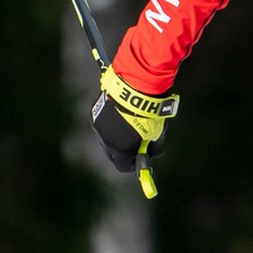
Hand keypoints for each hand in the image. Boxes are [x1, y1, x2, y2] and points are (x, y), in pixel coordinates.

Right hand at [90, 65, 178, 180]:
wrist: (136, 86)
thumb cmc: (149, 112)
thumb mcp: (157, 133)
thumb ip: (153, 148)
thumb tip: (151, 153)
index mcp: (121, 150)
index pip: (122, 166)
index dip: (131, 164)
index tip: (138, 158)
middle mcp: (106, 142)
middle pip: (113, 154)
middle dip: (123, 151)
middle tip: (133, 142)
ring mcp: (99, 128)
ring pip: (106, 138)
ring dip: (116, 136)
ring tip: (127, 124)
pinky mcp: (95, 114)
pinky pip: (103, 125)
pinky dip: (111, 124)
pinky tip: (120, 113)